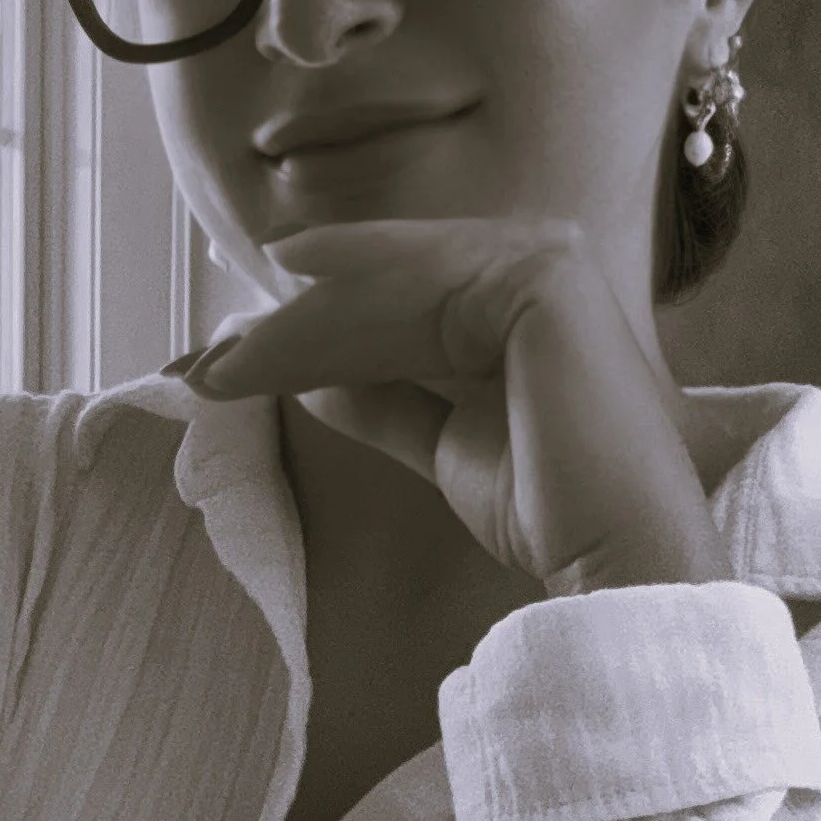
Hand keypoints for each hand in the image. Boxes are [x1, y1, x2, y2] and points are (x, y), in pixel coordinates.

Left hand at [180, 216, 731, 595]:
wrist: (620, 557)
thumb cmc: (553, 512)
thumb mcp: (444, 444)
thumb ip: (384, 397)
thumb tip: (309, 374)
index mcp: (528, 300)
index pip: (398, 302)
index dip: (308, 332)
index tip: (222, 365)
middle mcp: (542, 266)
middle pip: (385, 290)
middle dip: (288, 329)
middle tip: (201, 364)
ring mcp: (545, 263)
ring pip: (387, 290)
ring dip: (295, 330)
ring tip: (220, 369)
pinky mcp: (539, 280)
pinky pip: (412, 292)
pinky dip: (332, 318)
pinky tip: (270, 333)